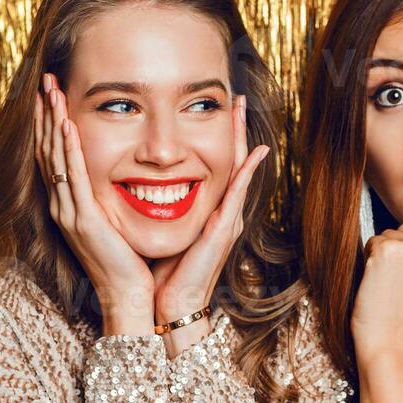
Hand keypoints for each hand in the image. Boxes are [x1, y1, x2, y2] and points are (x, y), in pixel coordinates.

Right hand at [36, 73, 154, 333]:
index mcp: (72, 206)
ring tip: (51, 92)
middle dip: (46, 114)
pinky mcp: (83, 220)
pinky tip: (66, 125)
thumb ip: (111, 198)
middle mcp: (64, 207)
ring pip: (56, 159)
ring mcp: (70, 213)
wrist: (129, 297)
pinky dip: (69, 149)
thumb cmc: (130, 263)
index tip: (52, 95)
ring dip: (53, 122)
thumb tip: (121, 175)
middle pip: (48, 150)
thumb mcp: (116, 222)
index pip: (56, 156)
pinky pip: (73, 177)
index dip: (51, 124)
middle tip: (45, 81)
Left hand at [151, 93, 269, 324]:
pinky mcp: (225, 229)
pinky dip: (248, 170)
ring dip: (242, 137)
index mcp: (208, 212)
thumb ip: (160, 211)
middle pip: (233, 160)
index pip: (215, 166)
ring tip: (242, 109)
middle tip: (238, 97)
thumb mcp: (162, 233)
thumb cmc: (164, 273)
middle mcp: (223, 212)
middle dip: (236, 128)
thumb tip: (147, 191)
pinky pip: (239, 193)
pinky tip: (255, 150)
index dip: (218, 138)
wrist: (171, 305)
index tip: (218, 110)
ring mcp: (228, 219)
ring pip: (240, 169)